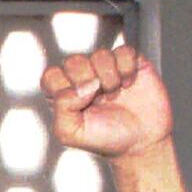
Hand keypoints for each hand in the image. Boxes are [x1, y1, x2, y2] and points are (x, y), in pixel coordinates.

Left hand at [41, 46, 171, 159]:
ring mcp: (106, 68)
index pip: (51, 75)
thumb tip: (81, 86)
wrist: (140, 141)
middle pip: (74, 61)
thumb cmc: (104, 138)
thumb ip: (62, 109)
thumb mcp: (71, 133)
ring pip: (100, 54)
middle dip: (88, 83)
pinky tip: (129, 84)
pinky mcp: (129, 62)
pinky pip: (124, 50)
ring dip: (109, 78)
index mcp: (63, 93)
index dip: (64, 88)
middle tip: (99, 100)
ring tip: (114, 94)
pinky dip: (127, 68)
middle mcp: (82, 77)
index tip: (79, 104)